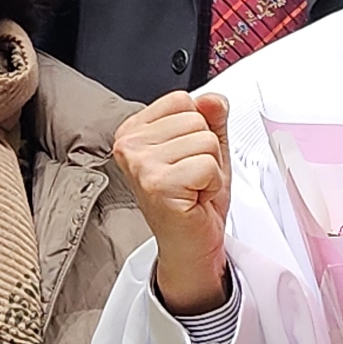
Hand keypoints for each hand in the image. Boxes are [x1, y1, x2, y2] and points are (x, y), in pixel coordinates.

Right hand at [116, 89, 232, 313]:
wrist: (191, 245)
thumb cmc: (192, 200)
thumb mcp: (207, 149)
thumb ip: (211, 118)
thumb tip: (212, 98)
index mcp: (135, 130)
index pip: (183, 100)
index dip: (198, 129)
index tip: (186, 157)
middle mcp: (130, 145)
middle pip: (196, 119)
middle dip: (206, 151)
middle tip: (192, 178)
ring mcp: (140, 164)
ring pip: (205, 141)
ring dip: (210, 169)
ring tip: (193, 188)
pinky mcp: (157, 184)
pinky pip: (207, 165)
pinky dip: (211, 184)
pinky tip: (194, 198)